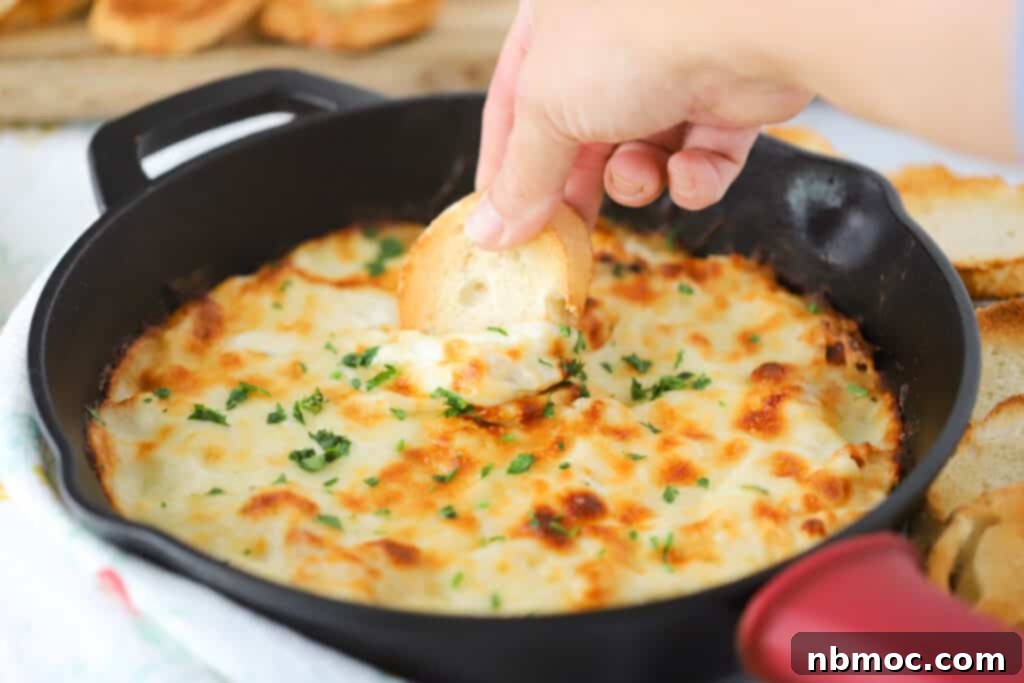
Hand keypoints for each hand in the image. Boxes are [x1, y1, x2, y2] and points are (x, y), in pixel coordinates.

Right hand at [468, 0, 812, 248]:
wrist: (750, 19)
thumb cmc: (631, 38)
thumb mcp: (547, 110)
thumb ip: (520, 178)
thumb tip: (488, 234)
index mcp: (554, 22)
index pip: (511, 101)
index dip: (504, 165)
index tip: (500, 222)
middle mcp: (611, 39)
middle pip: (577, 133)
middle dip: (576, 187)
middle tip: (565, 235)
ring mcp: (672, 67)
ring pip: (639, 150)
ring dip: (637, 179)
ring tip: (640, 177)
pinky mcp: (727, 100)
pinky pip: (699, 157)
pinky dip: (694, 176)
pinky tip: (690, 170)